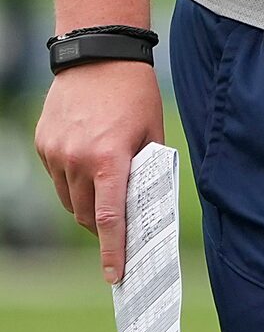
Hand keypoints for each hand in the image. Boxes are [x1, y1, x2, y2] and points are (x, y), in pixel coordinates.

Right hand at [35, 61, 164, 281]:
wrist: (98, 55)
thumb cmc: (134, 93)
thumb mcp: (151, 131)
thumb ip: (148, 167)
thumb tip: (147, 203)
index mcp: (109, 158)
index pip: (110, 218)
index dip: (113, 251)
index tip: (115, 275)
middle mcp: (77, 160)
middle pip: (88, 215)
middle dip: (105, 227)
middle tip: (121, 227)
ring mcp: (56, 154)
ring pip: (70, 200)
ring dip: (88, 204)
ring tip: (107, 189)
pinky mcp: (44, 145)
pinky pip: (58, 177)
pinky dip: (74, 180)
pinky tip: (89, 163)